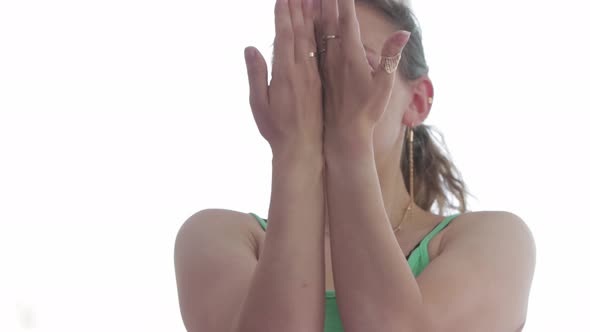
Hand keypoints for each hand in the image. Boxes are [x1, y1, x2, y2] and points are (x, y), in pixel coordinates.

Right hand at [244, 0, 322, 157]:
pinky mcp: (319, 82)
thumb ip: (256, 74)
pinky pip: (318, 52)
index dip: (283, 15)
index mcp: (285, 74)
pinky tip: (317, 24)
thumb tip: (250, 48)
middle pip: (300, 32)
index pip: (285, 36)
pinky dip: (316, 35)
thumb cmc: (276, 130)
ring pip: (311, 40)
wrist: (304, 149)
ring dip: (309, 17)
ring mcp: (312, 76)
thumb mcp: (259, 104)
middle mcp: (302, 71)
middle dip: (297, 8)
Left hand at [319, 0, 410, 138]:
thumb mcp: (384, 85)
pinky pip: (312, 44)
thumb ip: (391, 57)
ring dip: (313, 10)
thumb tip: (404, 33)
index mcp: (349, 56)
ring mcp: (324, 64)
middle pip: (328, 20)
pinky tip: (304, 20)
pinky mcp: (319, 72)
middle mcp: (334, 57)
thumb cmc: (366, 112)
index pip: (346, 20)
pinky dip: (309, 29)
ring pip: (317, 30)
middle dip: (326, 0)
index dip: (343, 1)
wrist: (342, 134)